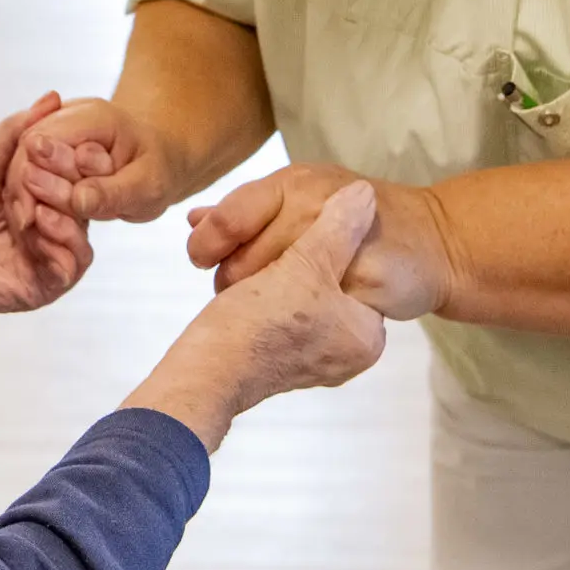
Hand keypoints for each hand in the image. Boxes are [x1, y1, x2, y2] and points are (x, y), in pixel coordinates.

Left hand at [0, 94, 96, 375]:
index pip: (77, 169)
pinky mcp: (42, 286)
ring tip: (32, 193)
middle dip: (65, 175)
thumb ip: (15, 132)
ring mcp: (48, 256)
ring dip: (62, 205)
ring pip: (83, 230)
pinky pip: (71, 264)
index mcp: (39, 194)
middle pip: (84, 197)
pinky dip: (63, 240)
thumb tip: (52, 99)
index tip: (53, 137)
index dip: (71, 151)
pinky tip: (39, 222)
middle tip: (35, 167)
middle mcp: (50, 224)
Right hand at [8, 97, 180, 230]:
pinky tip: (37, 221)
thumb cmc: (158, 170)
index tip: (30, 217)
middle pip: (25, 149)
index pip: (44, 141)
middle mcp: (69, 115)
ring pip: (21, 159)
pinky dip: (30, 196)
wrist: (160, 160)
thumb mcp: (148, 187)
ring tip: (32, 227)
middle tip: (27, 225)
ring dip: (23, 195)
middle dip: (23, 189)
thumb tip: (77, 200)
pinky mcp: (51, 148)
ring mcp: (57, 129)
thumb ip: (112, 193)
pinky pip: (30, 169)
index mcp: (94, 117)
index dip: (32, 179)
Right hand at [125, 181, 388, 450]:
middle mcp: (346, 354)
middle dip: (299, 254)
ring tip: (253, 251)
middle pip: (328, 284)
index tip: (310, 222)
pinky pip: (280, 311)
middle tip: (281, 232)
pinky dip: (263, 290)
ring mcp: (313, 359)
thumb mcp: (306, 264)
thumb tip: (365, 193)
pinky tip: (244, 277)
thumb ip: (337, 228)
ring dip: (275, 268)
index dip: (331, 240)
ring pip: (299, 294)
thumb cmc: (261, 324)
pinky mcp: (280, 359)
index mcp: (365, 337)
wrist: (204, 376)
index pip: (360, 272)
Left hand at [186, 162, 455, 321]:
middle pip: (245, 260)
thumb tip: (193, 221)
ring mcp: (342, 239)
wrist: (435, 240)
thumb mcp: (299, 202)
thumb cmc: (357, 220)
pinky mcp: (367, 278)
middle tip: (245, 295)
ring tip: (276, 306)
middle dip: (235, 284)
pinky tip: (308, 318)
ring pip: (275, 288)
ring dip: (266, 305)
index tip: (202, 261)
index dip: (208, 244)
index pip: (230, 217)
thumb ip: (245, 213)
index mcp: (293, 183)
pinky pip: (317, 308)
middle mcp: (314, 203)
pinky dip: (306, 318)